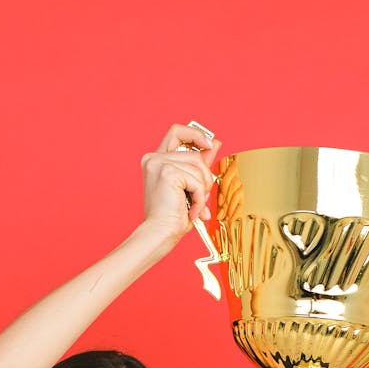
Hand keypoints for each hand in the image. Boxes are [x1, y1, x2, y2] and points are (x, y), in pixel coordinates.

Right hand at [140, 123, 220, 245]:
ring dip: (202, 190)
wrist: (160, 235)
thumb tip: (214, 143)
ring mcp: (159, 164)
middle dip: (205, 176)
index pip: (177, 132)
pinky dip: (199, 198)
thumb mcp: (189, 186)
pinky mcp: (167, 173)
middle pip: (195, 154)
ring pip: (199, 167)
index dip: (196, 134)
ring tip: (193, 206)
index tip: (209, 145)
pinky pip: (197, 181)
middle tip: (199, 196)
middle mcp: (153, 159)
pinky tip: (191, 210)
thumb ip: (199, 165)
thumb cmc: (171, 218)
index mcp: (155, 161)